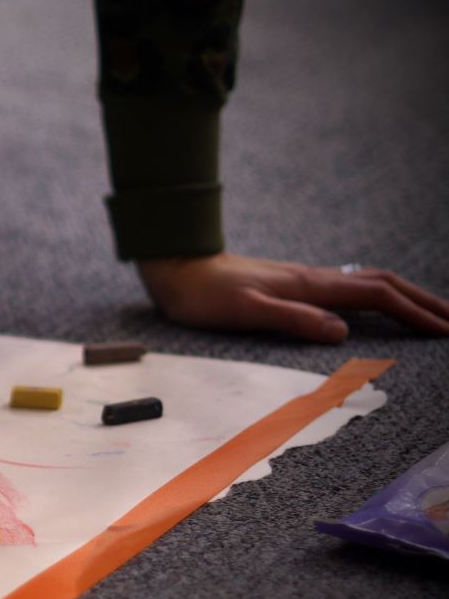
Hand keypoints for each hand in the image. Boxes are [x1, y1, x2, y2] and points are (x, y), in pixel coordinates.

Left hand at [137, 253, 448, 341]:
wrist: (176, 267)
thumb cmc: (203, 294)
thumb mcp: (245, 310)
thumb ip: (292, 319)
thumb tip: (342, 331)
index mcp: (308, 285)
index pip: (376, 297)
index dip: (413, 313)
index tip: (444, 329)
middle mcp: (312, 278)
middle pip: (382, 284)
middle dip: (421, 301)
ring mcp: (303, 278)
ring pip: (367, 282)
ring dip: (403, 296)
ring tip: (428, 311)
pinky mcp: (291, 283)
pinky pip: (348, 286)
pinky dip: (376, 294)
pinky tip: (376, 303)